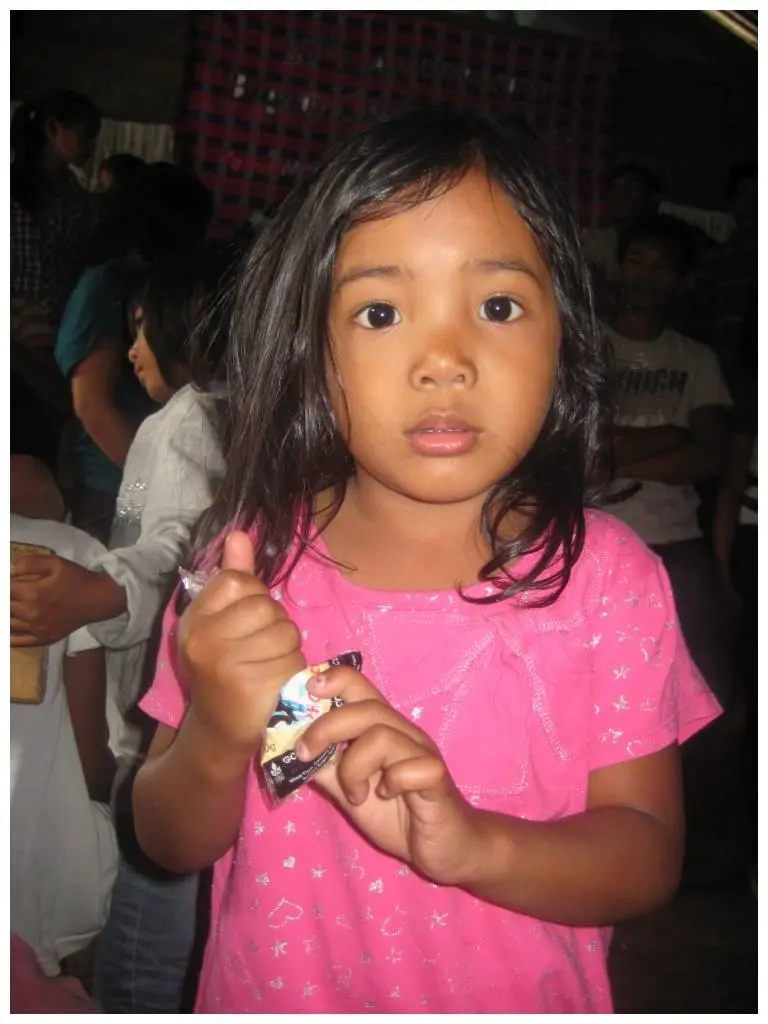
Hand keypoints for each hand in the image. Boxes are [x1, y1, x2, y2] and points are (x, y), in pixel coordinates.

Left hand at [11, 555, 117, 646]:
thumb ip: (29, 563)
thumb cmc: (77, 578)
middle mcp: (31, 613)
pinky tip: (8, 630)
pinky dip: (9, 637)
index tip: (9, 582)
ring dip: (8, 614)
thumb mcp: (55, 563)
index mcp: (33, 593)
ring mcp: (37, 629)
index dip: (5, 584)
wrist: (98, 599)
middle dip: (7, 598)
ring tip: (14, 607)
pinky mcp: (44, 638)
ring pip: (8, 624)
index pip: (6, 589)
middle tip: (14, 594)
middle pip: (5, 607)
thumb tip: (8, 570)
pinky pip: (18, 642)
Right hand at [179, 532, 305, 754]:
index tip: (245, 621)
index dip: (253, 596)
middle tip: (258, 649)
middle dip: (274, 625)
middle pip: (267, 606)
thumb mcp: (220, 620)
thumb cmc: (223, 667)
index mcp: (193, 619)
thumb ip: (232, 577)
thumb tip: (239, 533)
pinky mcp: (254, 687)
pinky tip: (275, 684)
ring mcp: (227, 664)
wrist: (220, 728)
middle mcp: (204, 639)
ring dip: (287, 650)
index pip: (237, 580)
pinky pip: (294, 661)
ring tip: (267, 666)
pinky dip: (293, 672)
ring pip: (286, 633)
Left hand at [299, 667, 481, 885]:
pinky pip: (411, 768)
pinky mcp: (436, 779)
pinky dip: (391, 782)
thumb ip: (326, 770)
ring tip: (356, 794)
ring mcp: (422, 753)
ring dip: (355, 767)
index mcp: (382, 728)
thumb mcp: (350, 792)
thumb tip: (289, 751)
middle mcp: (404, 732)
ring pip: (382, 736)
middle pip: (365, 707)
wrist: (447, 847)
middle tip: (306, 755)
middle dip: (326, 728)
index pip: (359, 685)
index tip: (306, 690)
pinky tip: (387, 797)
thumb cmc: (399, 814)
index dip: (332, 679)